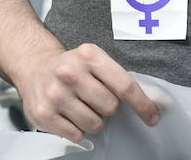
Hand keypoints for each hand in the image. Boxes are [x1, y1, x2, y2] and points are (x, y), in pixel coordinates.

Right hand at [16, 42, 159, 141]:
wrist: (34, 67)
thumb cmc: (71, 68)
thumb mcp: (95, 62)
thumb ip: (120, 80)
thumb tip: (156, 105)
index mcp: (88, 55)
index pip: (125, 85)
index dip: (143, 105)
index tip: (153, 117)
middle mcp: (70, 72)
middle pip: (111, 107)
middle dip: (107, 107)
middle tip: (93, 97)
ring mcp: (55, 93)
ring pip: (95, 124)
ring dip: (91, 119)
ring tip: (79, 105)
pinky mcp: (44, 113)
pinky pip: (77, 134)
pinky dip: (76, 128)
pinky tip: (67, 114)